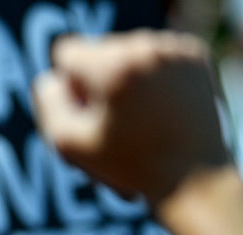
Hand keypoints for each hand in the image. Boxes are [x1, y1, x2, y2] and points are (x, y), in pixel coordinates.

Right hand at [33, 31, 229, 203]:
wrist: (194, 178)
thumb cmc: (127, 166)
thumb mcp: (68, 143)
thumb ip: (48, 103)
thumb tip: (54, 78)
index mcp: (112, 69)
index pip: (66, 54)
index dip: (69, 89)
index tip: (88, 115)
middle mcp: (145, 49)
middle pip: (97, 52)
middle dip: (97, 84)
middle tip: (113, 123)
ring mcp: (173, 50)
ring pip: (124, 53)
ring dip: (122, 80)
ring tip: (138, 120)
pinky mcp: (194, 55)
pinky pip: (152, 56)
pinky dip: (148, 77)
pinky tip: (157, 108)